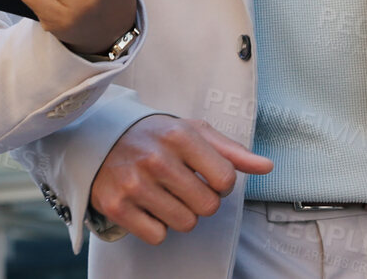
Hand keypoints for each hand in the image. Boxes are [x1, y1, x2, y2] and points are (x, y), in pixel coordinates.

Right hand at [89, 115, 272, 244]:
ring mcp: (134, 184)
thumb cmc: (154, 136)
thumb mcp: (193, 131)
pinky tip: (147, 205)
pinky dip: (156, 226)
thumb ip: (231, 151)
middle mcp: (156, 158)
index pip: (225, 180)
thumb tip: (267, 167)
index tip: (205, 175)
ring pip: (185, 224)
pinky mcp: (117, 206)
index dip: (221, 183)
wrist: (98, 137)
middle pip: (208, 207)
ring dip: (180, 214)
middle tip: (183, 185)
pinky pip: (157, 236)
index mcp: (180, 135)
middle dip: (201, 201)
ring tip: (164, 194)